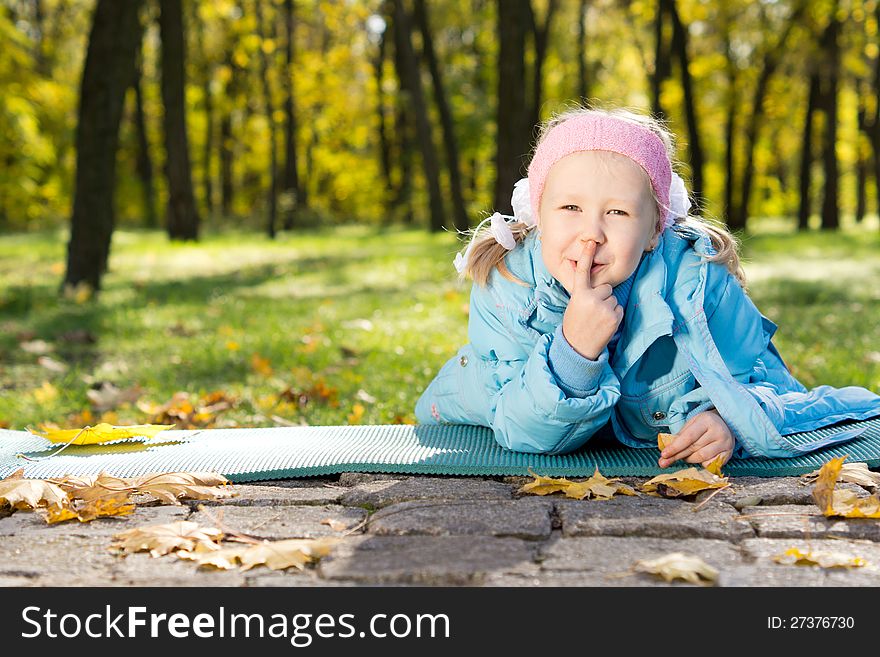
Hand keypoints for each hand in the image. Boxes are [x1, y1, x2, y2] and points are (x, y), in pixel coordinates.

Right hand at [560, 241, 623, 360]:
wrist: (578, 347)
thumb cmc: (575, 324)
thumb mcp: (574, 305)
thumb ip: (585, 294)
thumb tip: (600, 288)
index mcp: (579, 294)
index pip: (583, 271)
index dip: (586, 256)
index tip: (591, 243)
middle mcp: (592, 298)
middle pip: (605, 287)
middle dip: (602, 296)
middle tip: (592, 310)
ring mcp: (604, 307)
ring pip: (613, 298)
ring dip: (608, 306)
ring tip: (598, 318)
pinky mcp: (614, 317)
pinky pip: (619, 308)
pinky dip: (614, 315)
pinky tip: (604, 323)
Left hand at [658, 409, 734, 467]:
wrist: (727, 423)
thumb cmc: (705, 424)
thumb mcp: (692, 424)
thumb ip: (680, 436)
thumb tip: (666, 452)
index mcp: (707, 420)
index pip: (688, 437)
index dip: (675, 447)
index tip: (664, 454)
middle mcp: (718, 431)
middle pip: (693, 448)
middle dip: (677, 456)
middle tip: (664, 462)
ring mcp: (726, 443)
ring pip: (701, 458)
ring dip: (689, 459)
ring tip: (685, 456)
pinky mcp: (729, 454)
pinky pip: (710, 464)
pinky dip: (701, 463)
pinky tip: (699, 458)